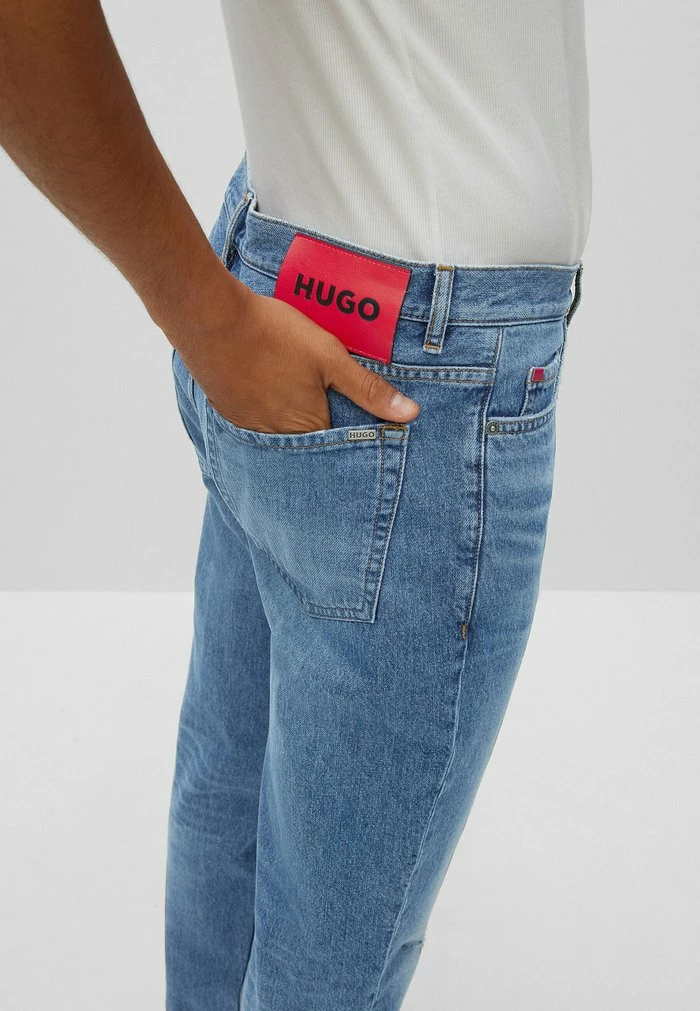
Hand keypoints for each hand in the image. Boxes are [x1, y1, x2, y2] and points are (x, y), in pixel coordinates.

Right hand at [171, 274, 420, 434]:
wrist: (210, 319)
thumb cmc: (274, 335)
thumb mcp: (331, 357)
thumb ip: (369, 389)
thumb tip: (410, 414)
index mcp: (310, 426)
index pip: (340, 447)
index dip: (352, 437)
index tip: (361, 429)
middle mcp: (279, 438)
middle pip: (310, 444)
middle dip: (323, 432)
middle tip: (327, 412)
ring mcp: (251, 428)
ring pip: (283, 436)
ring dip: (294, 424)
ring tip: (299, 401)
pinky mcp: (230, 413)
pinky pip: (257, 426)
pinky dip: (269, 415)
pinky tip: (271, 394)